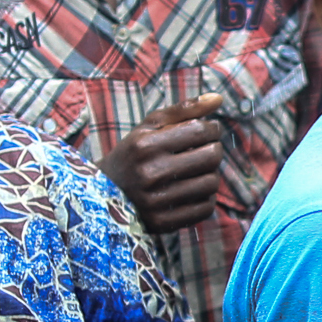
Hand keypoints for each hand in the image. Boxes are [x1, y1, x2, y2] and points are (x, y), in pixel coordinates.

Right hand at [100, 92, 225, 234]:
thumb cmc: (133, 154)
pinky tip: (192, 191)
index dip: (212, 129)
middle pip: (211, 157)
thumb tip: (219, 98)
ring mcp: (156, 201)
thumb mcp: (149, 127)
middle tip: (205, 150)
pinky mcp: (163, 222)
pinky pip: (205, 208)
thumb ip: (184, 110)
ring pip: (211, 183)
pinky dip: (205, 198)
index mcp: (146, 144)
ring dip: (210, 175)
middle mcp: (150, 173)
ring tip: (197, 171)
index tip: (209, 131)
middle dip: (214, 150)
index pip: (200, 131)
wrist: (102, 194)